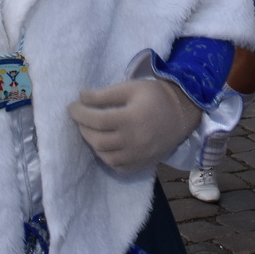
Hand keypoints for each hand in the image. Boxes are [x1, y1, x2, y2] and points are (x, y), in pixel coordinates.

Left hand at [69, 79, 200, 172]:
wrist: (183, 113)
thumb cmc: (155, 96)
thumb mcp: (131, 87)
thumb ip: (104, 94)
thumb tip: (81, 97)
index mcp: (131, 118)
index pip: (95, 120)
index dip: (79, 113)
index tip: (72, 107)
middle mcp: (133, 141)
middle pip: (97, 140)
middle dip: (83, 128)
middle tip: (81, 118)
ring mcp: (138, 155)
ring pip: (104, 156)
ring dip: (93, 143)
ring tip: (92, 130)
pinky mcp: (141, 164)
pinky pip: (117, 166)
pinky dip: (106, 156)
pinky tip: (106, 144)